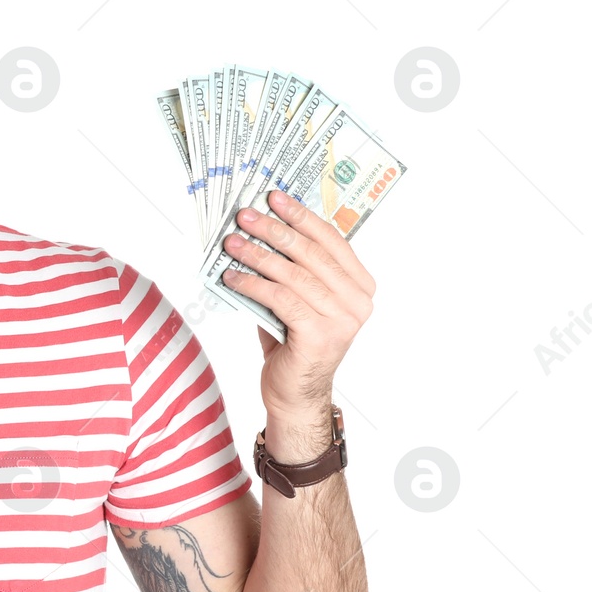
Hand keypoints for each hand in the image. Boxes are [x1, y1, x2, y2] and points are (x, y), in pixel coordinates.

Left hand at [220, 188, 375, 424]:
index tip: (274, 198)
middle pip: (312, 253)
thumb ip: (292, 269)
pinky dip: (253, 284)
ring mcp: (343, 320)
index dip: (301, 216)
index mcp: (360, 285)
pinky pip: (281, 299)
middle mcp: (359, 301)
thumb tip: (259, 229)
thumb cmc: (294, 342)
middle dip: (274, 230)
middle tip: (245, 216)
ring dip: (258, 255)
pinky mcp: (320, 336)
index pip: (332, 240)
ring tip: (232, 244)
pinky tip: (231, 277)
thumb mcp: (297, 298)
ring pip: (294, 275)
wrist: (295, 393)